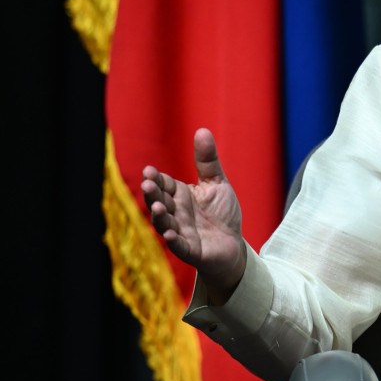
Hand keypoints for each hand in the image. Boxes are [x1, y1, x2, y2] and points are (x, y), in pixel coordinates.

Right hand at [141, 127, 246, 302]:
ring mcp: (181, 232)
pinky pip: (179, 246)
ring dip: (159, 216)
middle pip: (160, 202)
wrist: (233, 245)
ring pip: (165, 223)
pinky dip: (173, 240)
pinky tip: (169, 234)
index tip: (149, 171)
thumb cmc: (221, 213)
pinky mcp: (190, 250)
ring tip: (156, 206)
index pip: (164, 184)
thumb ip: (208, 161)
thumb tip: (202, 130)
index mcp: (180, 196)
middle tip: (148, 184)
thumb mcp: (216, 183)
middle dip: (153, 194)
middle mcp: (176, 213)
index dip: (156, 179)